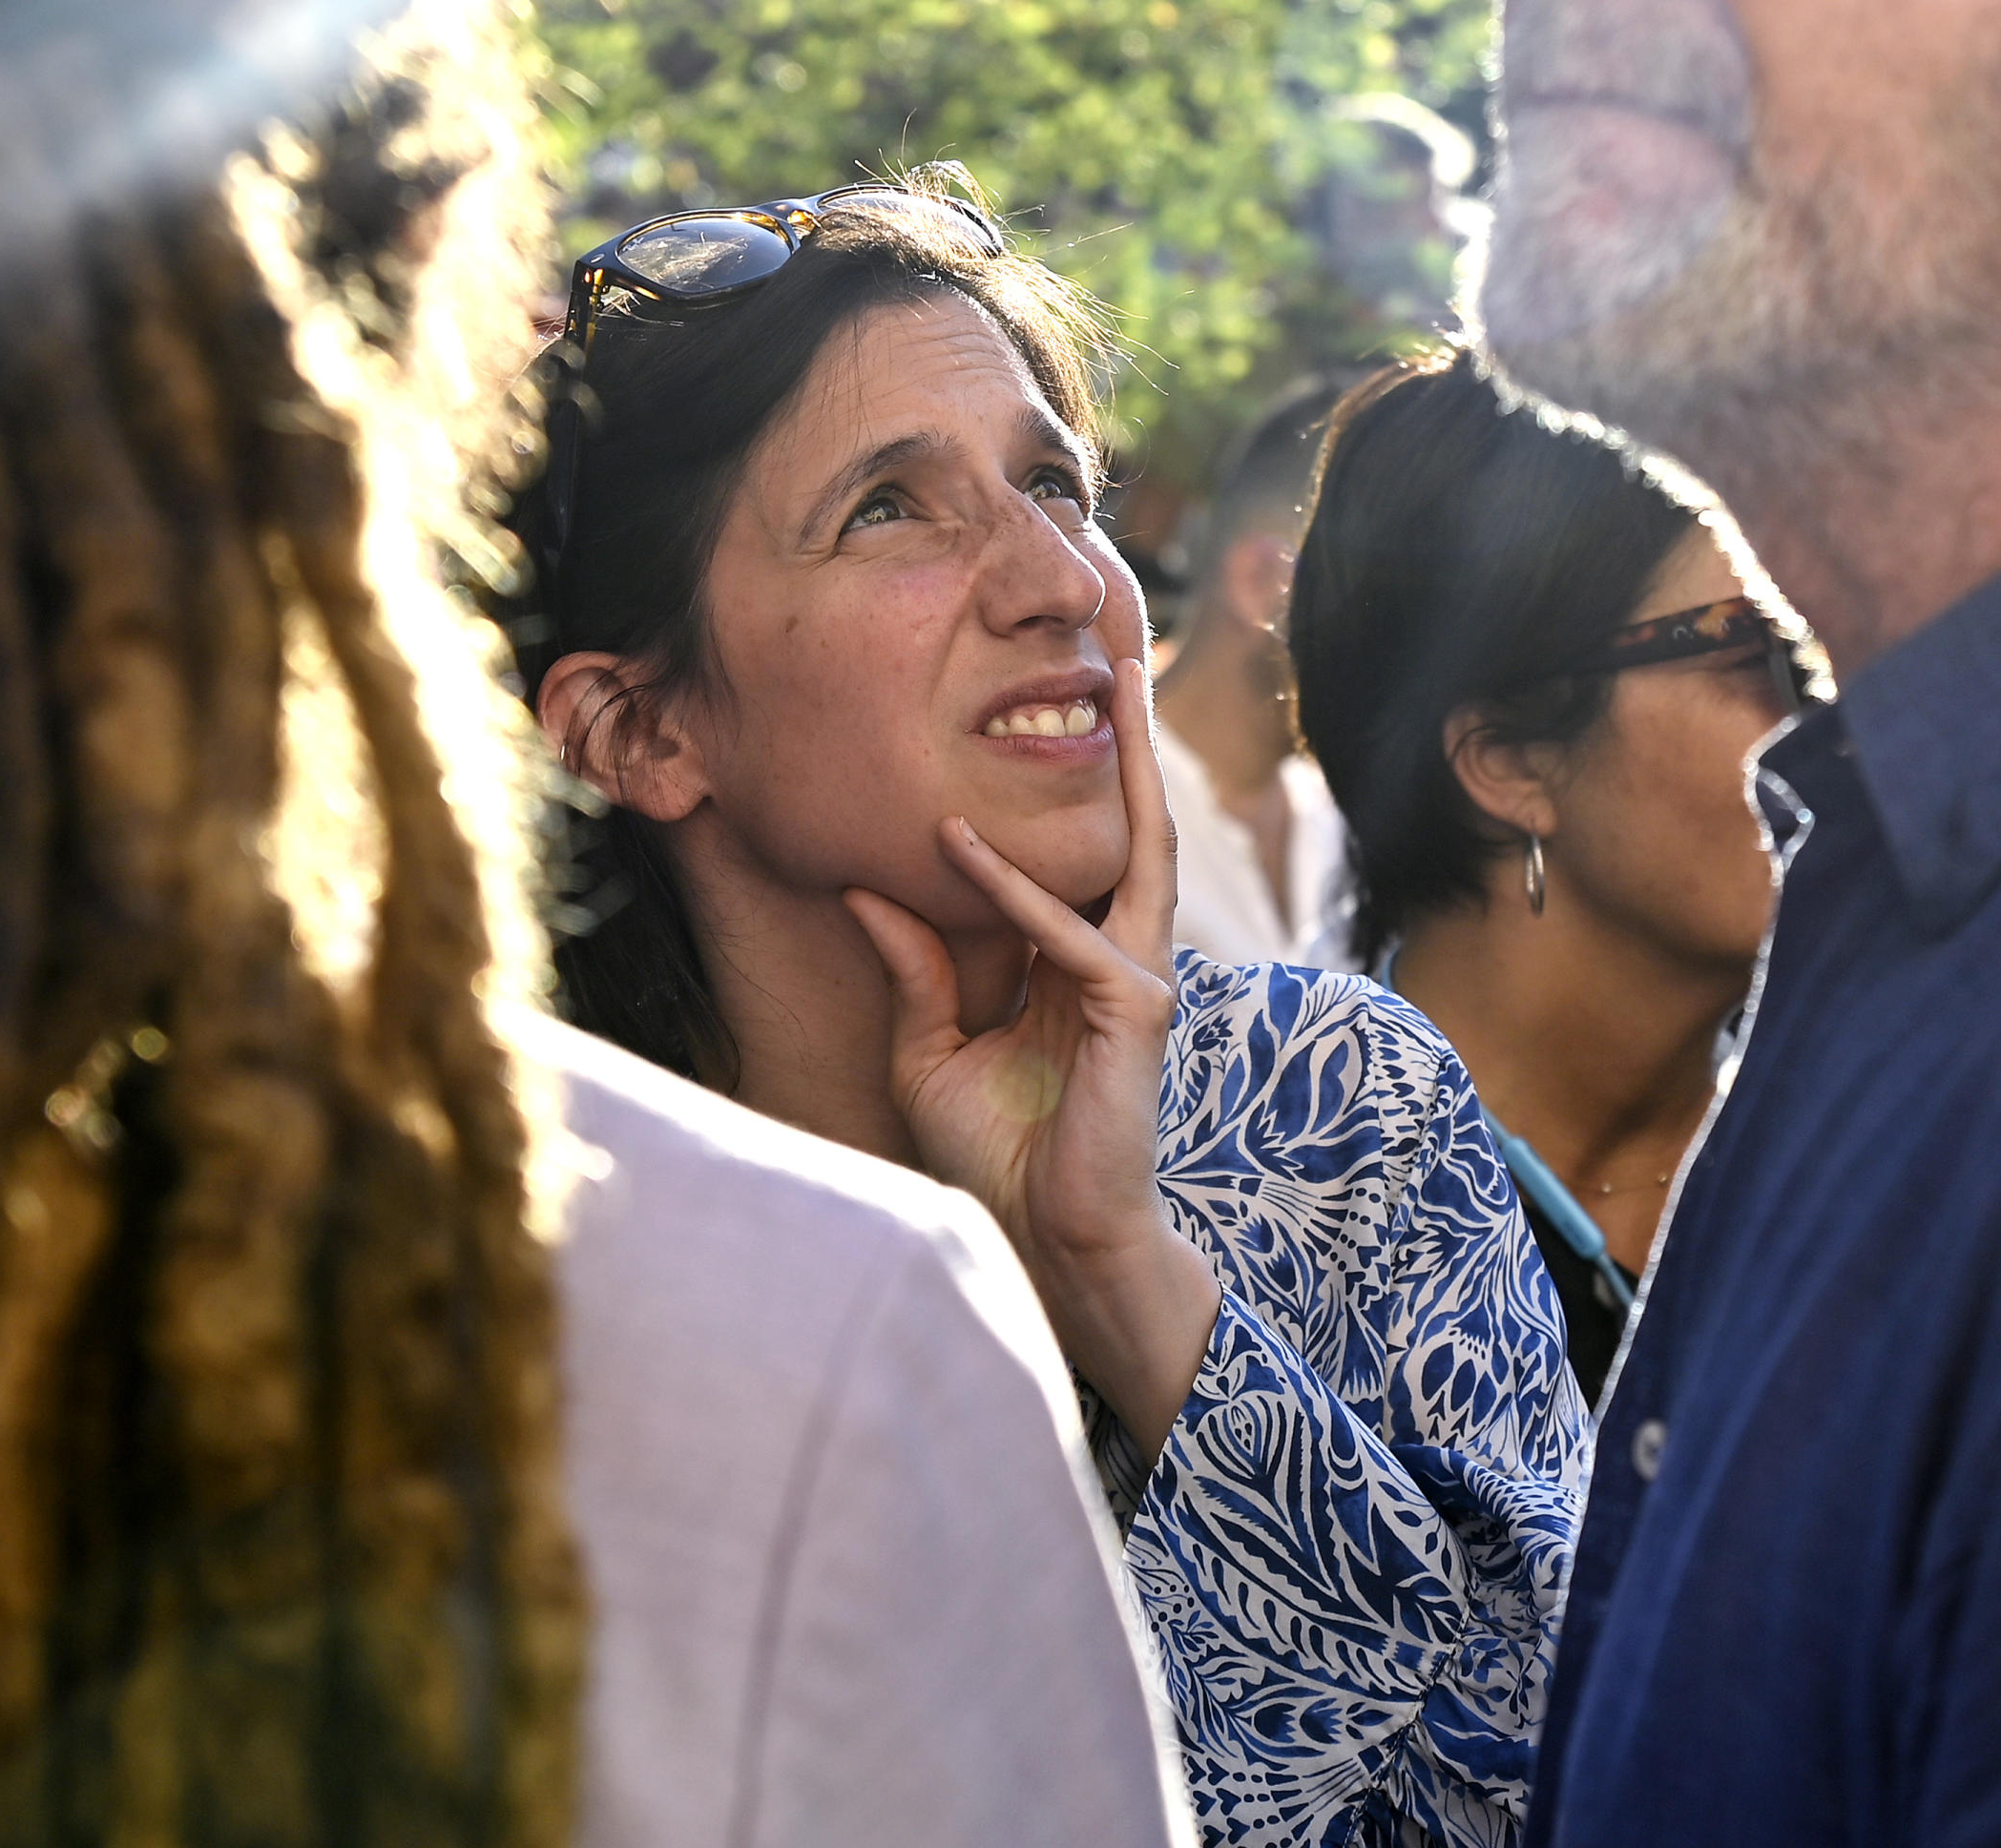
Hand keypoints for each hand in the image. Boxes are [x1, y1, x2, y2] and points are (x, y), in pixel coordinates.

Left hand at [843, 658, 1221, 1449]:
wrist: (1046, 1240)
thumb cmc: (1001, 1158)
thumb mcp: (931, 1050)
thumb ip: (912, 968)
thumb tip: (865, 886)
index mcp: (1074, 965)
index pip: (1076, 854)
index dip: (1071, 781)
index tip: (1042, 708)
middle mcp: (1116, 960)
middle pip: (1131, 828)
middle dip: (1133, 739)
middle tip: (1122, 648)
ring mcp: (1135, 982)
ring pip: (1132, 852)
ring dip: (1126, 765)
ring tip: (1115, 680)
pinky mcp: (1133, 1014)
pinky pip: (1066, 934)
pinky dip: (1011, 888)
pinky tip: (956, 841)